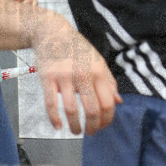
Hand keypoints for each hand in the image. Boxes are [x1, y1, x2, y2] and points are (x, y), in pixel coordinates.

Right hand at [33, 14, 120, 135]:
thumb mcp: (97, 61)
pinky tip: (57, 126)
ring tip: (75, 131)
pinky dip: (54, 118)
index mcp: (98, 72)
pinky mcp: (47, 78)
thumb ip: (109, 81)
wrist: (52, 32)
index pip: (107, 103)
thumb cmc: (76, 48)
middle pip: (91, 110)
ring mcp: (64, 77)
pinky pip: (50, 103)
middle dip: (92, 127)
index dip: (106, 120)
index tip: (103, 126)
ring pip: (71, 109)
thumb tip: (118, 102)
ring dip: (74, 126)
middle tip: (90, 133)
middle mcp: (83, 75)